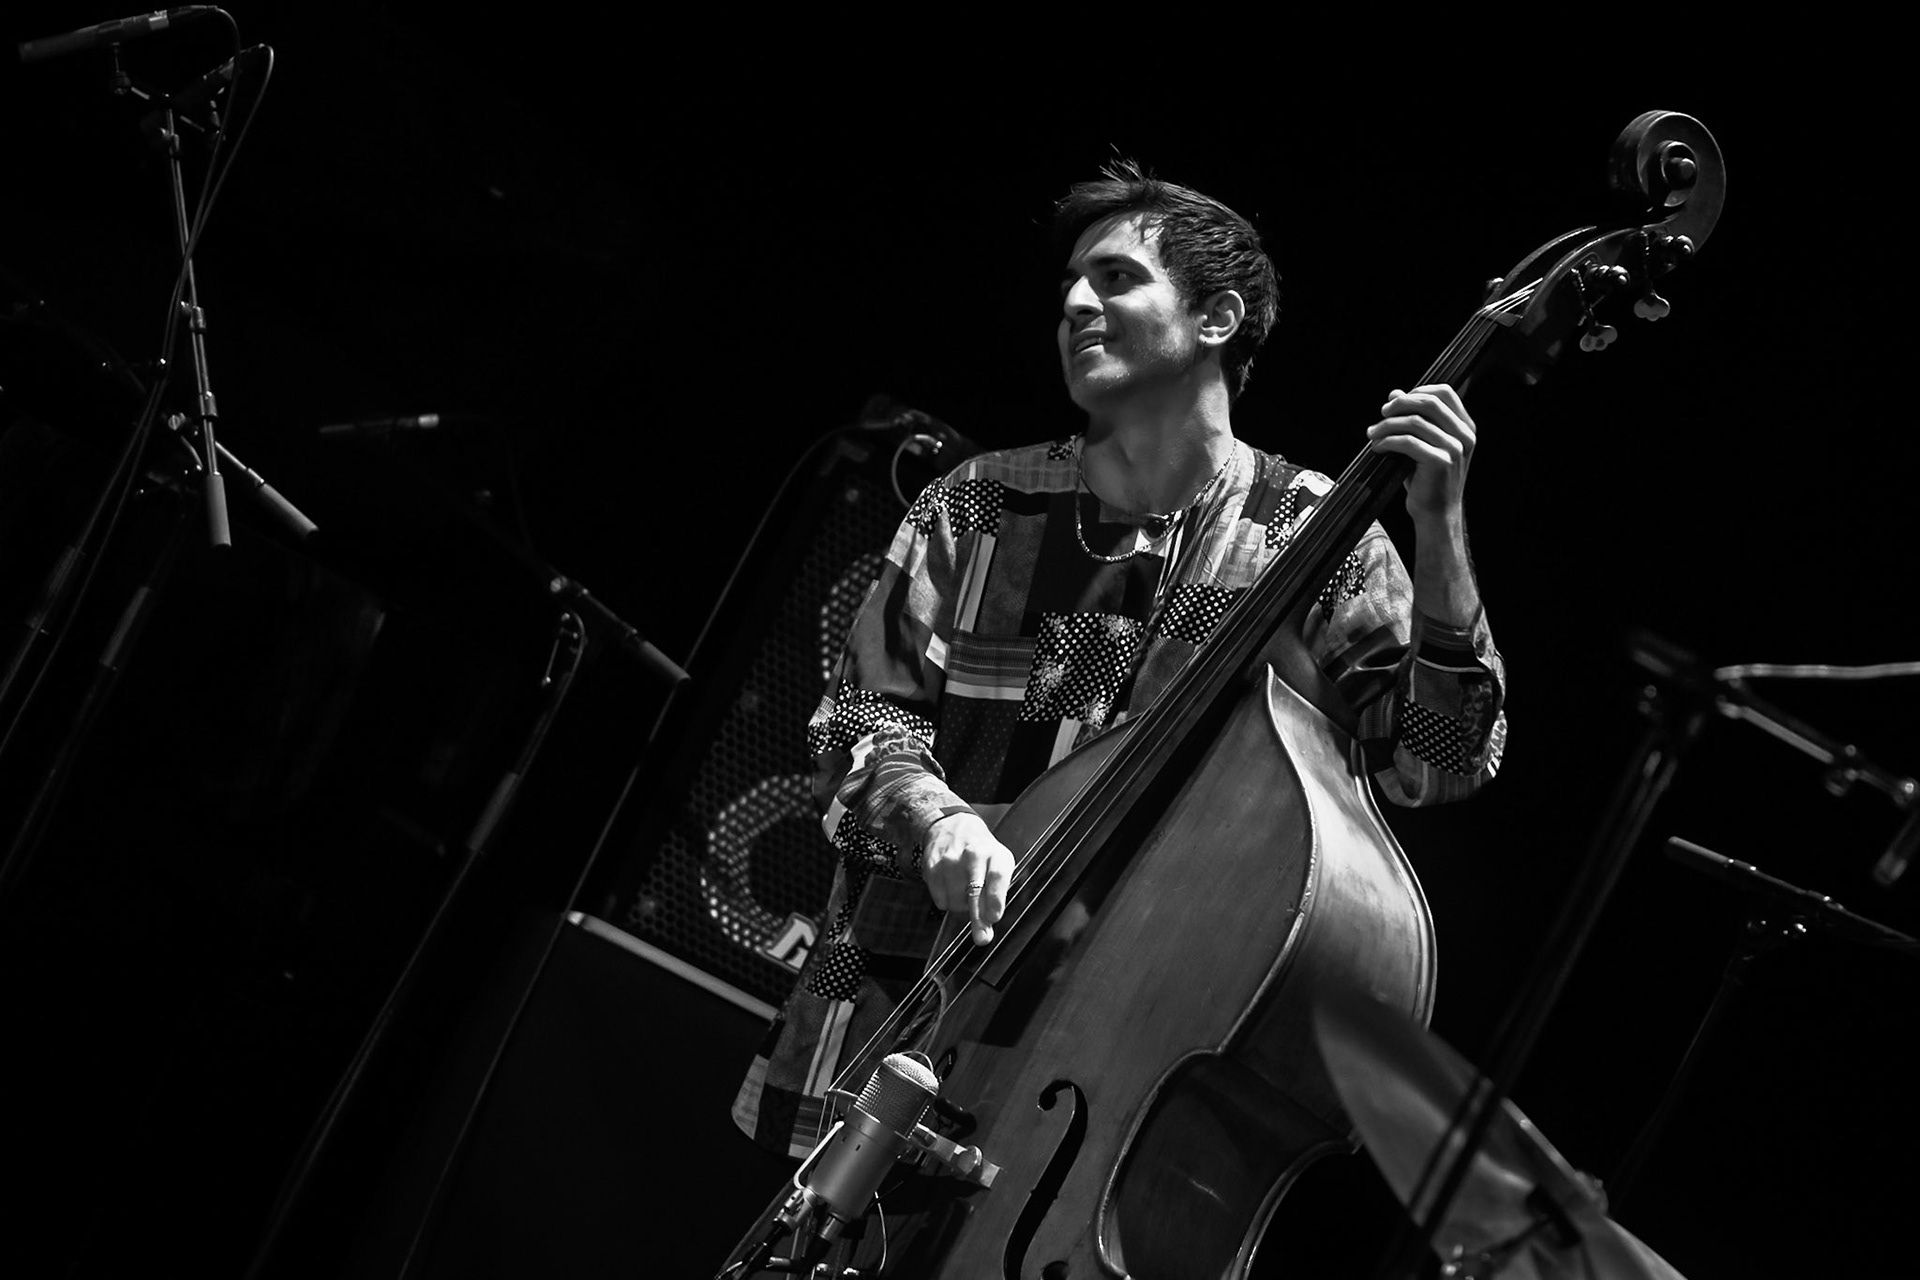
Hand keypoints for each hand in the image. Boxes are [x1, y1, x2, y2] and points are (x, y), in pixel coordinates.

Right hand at [922, 812, 1013, 944]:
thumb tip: (989, 923)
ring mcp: (951, 860)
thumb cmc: (982, 852)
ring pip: (955, 900)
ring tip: (964, 890)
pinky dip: (946, 900)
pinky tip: (951, 886)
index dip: (995, 898)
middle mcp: (974, 854)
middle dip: (978, 918)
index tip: (993, 917)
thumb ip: (998, 893)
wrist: (954, 826)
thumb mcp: (999, 865)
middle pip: (974, 891)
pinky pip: (940, 898)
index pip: (997, 876)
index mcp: (996, 855)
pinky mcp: (932, 865)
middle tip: (982, 938)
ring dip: (961, 906)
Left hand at [1364, 383, 1474, 524]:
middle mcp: (1464, 435)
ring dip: (1387, 425)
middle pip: (1429, 402)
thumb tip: (1394, 393)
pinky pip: (1407, 442)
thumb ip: (1413, 418)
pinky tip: (1378, 448)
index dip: (1417, 391)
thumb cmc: (1427, 478)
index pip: (1445, 392)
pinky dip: (1387, 441)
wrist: (1436, 513)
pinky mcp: (1440, 461)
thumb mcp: (1422, 443)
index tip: (1395, 402)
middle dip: (1400, 404)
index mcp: (1465, 427)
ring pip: (1414, 421)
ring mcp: (1454, 448)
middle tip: (1381, 414)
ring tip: (1373, 434)